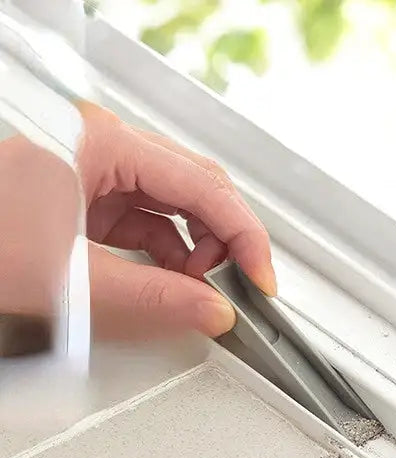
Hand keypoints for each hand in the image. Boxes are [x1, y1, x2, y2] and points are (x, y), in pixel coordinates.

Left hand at [0, 102, 273, 339]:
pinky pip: (141, 216)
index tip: (261, 279)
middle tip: (232, 286)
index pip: (203, 183)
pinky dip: (163, 250)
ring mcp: (86, 166)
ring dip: (192, 247)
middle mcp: (95, 144)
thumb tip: (211, 311)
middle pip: (192, 185)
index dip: (245, 236)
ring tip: (191, 289)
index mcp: (95, 142)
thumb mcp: (67, 283)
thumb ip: (151, 300)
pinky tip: (166, 278)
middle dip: (221, 240)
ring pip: (169, 201)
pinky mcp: (78, 193)